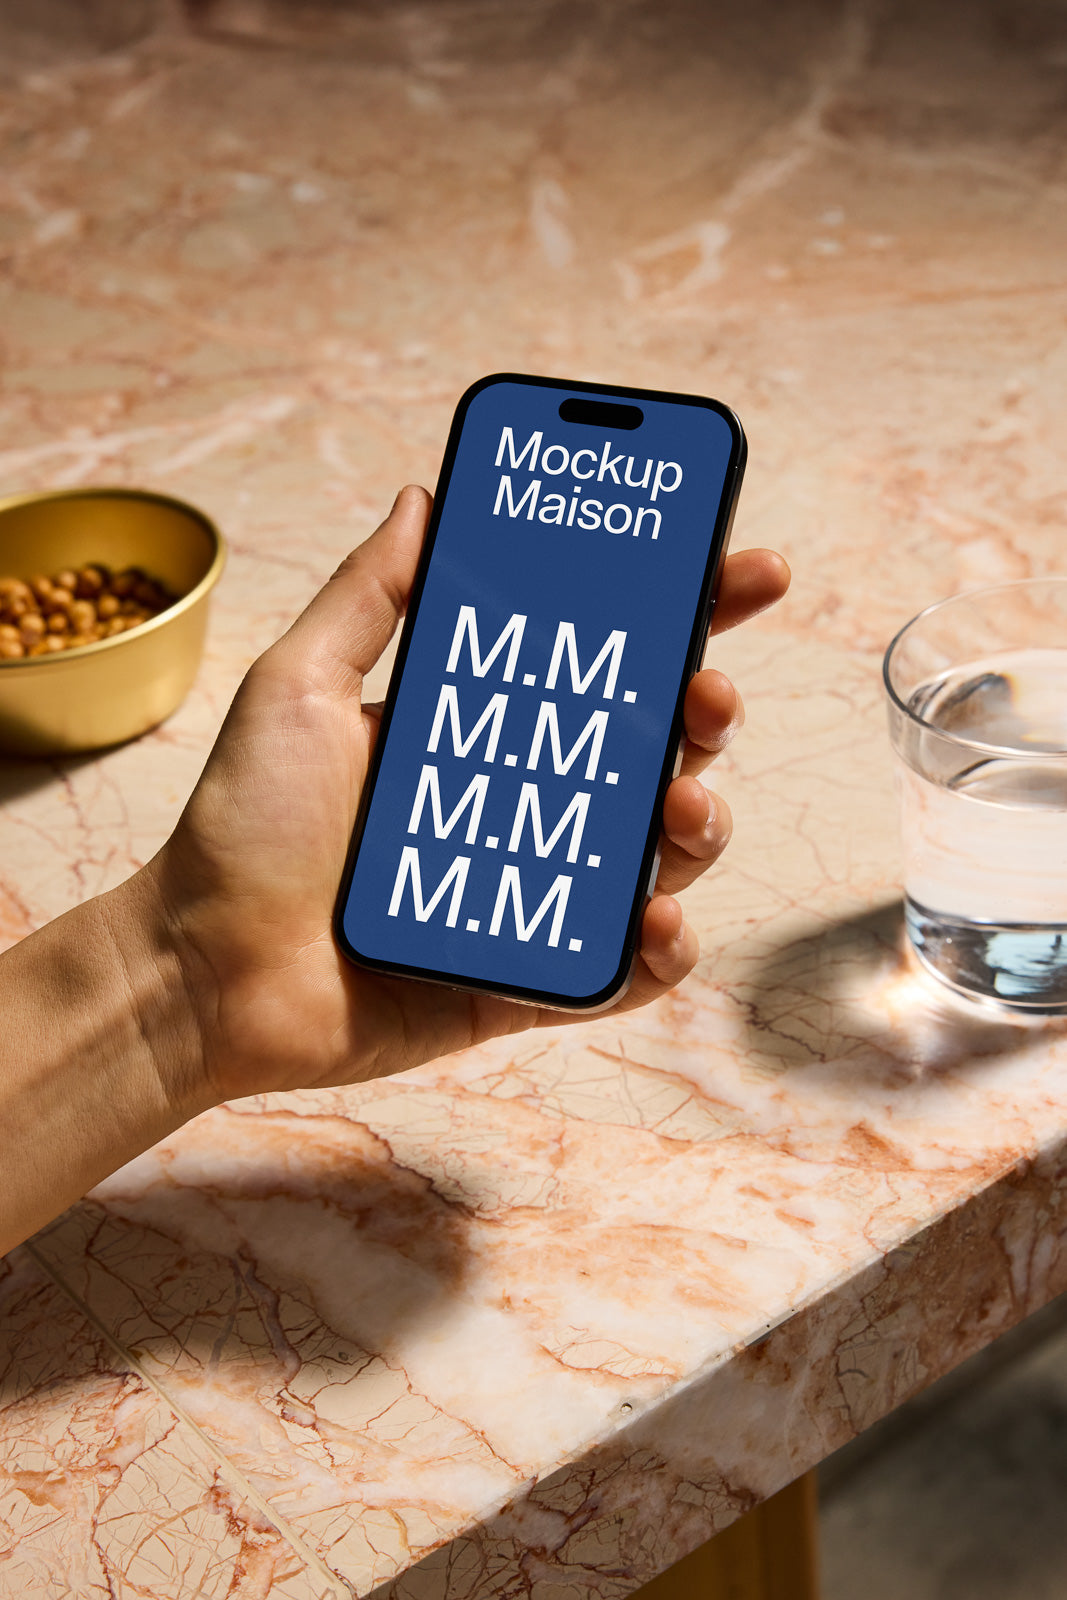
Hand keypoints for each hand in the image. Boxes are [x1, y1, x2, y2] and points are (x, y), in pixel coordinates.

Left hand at [143, 486, 789, 1103]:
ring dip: (700, 822)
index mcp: (482, 729)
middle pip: (651, 751)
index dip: (681, 614)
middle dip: (706, 712)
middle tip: (707, 690)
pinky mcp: (529, 982)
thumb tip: (423, 496)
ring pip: (657, 853)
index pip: (600, 663)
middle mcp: (522, 805)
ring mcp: (533, 895)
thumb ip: (368, 595)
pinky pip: (623, 969)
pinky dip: (662, 949)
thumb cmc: (242, 827)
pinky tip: (656, 918)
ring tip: (682, 802)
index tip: (740, 568)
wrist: (202, 972)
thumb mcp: (297, 687)